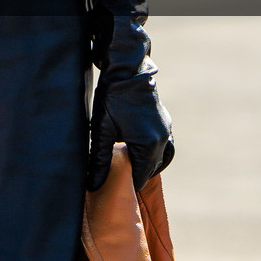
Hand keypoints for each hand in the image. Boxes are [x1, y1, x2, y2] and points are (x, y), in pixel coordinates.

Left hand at [87, 69, 173, 194]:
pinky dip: (155, 154)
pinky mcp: (165, 122)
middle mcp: (162, 139)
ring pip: (161, 158)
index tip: (114, 189)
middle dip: (136, 176)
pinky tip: (141, 153)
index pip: (141, 177)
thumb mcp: (101, 131)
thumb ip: (99, 160)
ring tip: (130, 170)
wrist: (128, 70)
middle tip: (118, 181)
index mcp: (148, 145)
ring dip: (147, 165)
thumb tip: (94, 184)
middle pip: (151, 169)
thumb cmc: (112, 99)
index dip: (127, 185)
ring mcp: (166, 130)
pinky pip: (165, 146)